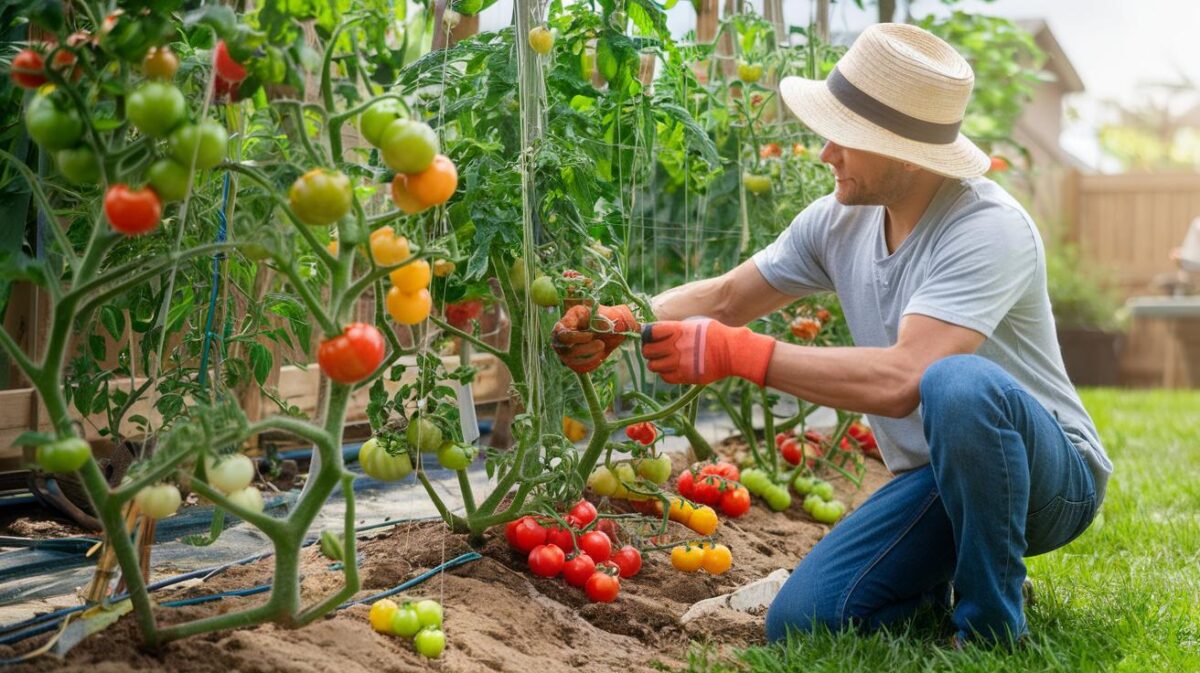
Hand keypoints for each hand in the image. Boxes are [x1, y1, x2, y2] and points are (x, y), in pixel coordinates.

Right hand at [552, 304, 638, 372]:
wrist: (616, 330)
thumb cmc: (611, 318)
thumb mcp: (608, 315)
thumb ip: (602, 320)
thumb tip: (601, 328)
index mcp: (571, 318)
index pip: (563, 332)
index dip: (576, 337)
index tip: (592, 336)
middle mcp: (564, 333)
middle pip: (565, 348)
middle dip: (584, 349)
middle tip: (601, 344)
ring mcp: (566, 346)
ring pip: (569, 359)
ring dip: (587, 357)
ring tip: (602, 350)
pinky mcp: (572, 358)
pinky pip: (575, 366)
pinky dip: (588, 364)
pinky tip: (599, 358)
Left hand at [641, 318, 775, 385]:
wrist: (733, 352)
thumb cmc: (717, 334)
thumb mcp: (696, 323)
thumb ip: (678, 328)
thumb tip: (663, 332)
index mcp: (677, 330)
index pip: (649, 332)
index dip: (647, 334)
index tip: (650, 336)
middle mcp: (675, 346)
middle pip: (647, 350)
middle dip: (649, 350)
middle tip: (655, 351)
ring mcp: (679, 363)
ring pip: (653, 366)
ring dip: (656, 363)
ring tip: (664, 361)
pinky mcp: (685, 376)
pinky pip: (665, 377)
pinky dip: (666, 374)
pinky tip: (673, 369)